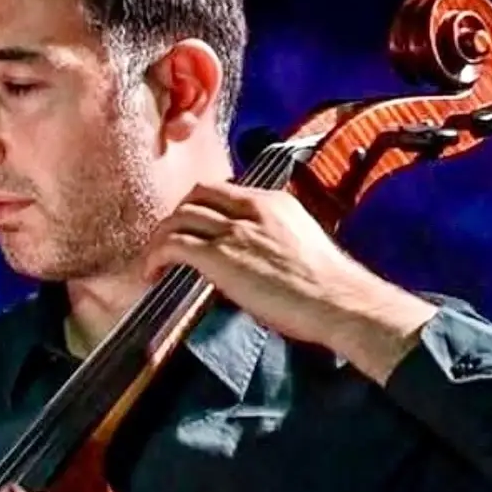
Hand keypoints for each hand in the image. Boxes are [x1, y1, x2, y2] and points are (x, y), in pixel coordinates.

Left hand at [142, 181, 437, 376]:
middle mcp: (251, 208)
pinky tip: (151, 273)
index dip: (204, 207)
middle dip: (178, 216)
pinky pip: (174, 246)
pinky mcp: (220, 256)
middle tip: (170, 240)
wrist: (339, 301)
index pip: (226, 190)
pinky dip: (156, 257)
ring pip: (180, 218)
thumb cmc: (330, 286)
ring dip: (161, 239)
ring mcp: (234, 230)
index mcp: (273, 202)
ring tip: (154, 261)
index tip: (196, 226)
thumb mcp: (302, 244)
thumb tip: (254, 256)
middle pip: (197, 195)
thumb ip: (275, 238)